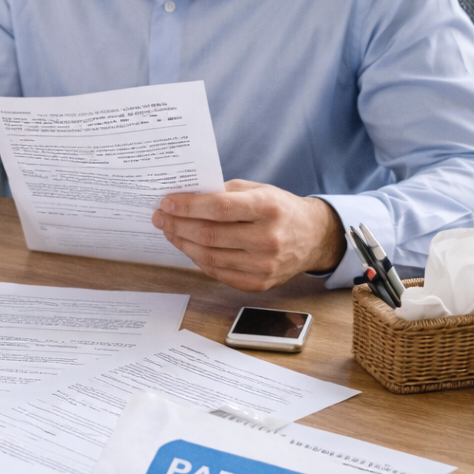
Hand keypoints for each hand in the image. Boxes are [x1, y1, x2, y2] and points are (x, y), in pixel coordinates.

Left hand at [150, 180, 345, 290]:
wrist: (313, 237)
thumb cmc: (279, 209)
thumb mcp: (258, 190)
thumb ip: (224, 192)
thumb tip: (185, 197)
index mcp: (268, 208)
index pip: (219, 208)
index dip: (188, 206)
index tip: (167, 202)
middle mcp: (268, 239)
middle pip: (210, 235)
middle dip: (177, 225)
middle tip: (160, 217)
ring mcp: (264, 265)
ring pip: (209, 257)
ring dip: (182, 243)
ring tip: (169, 231)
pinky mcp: (259, 283)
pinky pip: (217, 272)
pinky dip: (197, 259)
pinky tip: (188, 246)